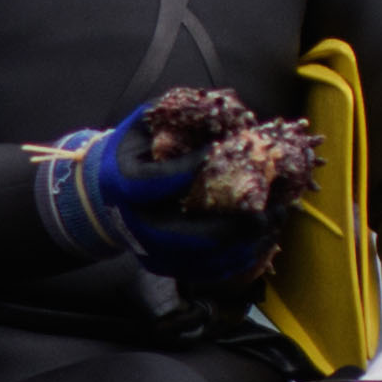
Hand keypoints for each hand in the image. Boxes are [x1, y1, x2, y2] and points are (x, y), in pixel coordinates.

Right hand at [41, 86, 309, 284]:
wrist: (107, 195)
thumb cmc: (137, 152)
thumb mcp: (147, 123)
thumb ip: (181, 112)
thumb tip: (233, 108)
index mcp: (122, 184)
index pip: (152, 183)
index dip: (184, 172)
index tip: (219, 155)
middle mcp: (134, 223)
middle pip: (181, 236)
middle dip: (227, 228)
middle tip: (264, 213)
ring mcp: (150, 250)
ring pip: (198, 261)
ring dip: (241, 248)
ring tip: (273, 224)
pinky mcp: (168, 266)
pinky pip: (206, 273)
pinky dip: (238, 261)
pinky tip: (263, 241)